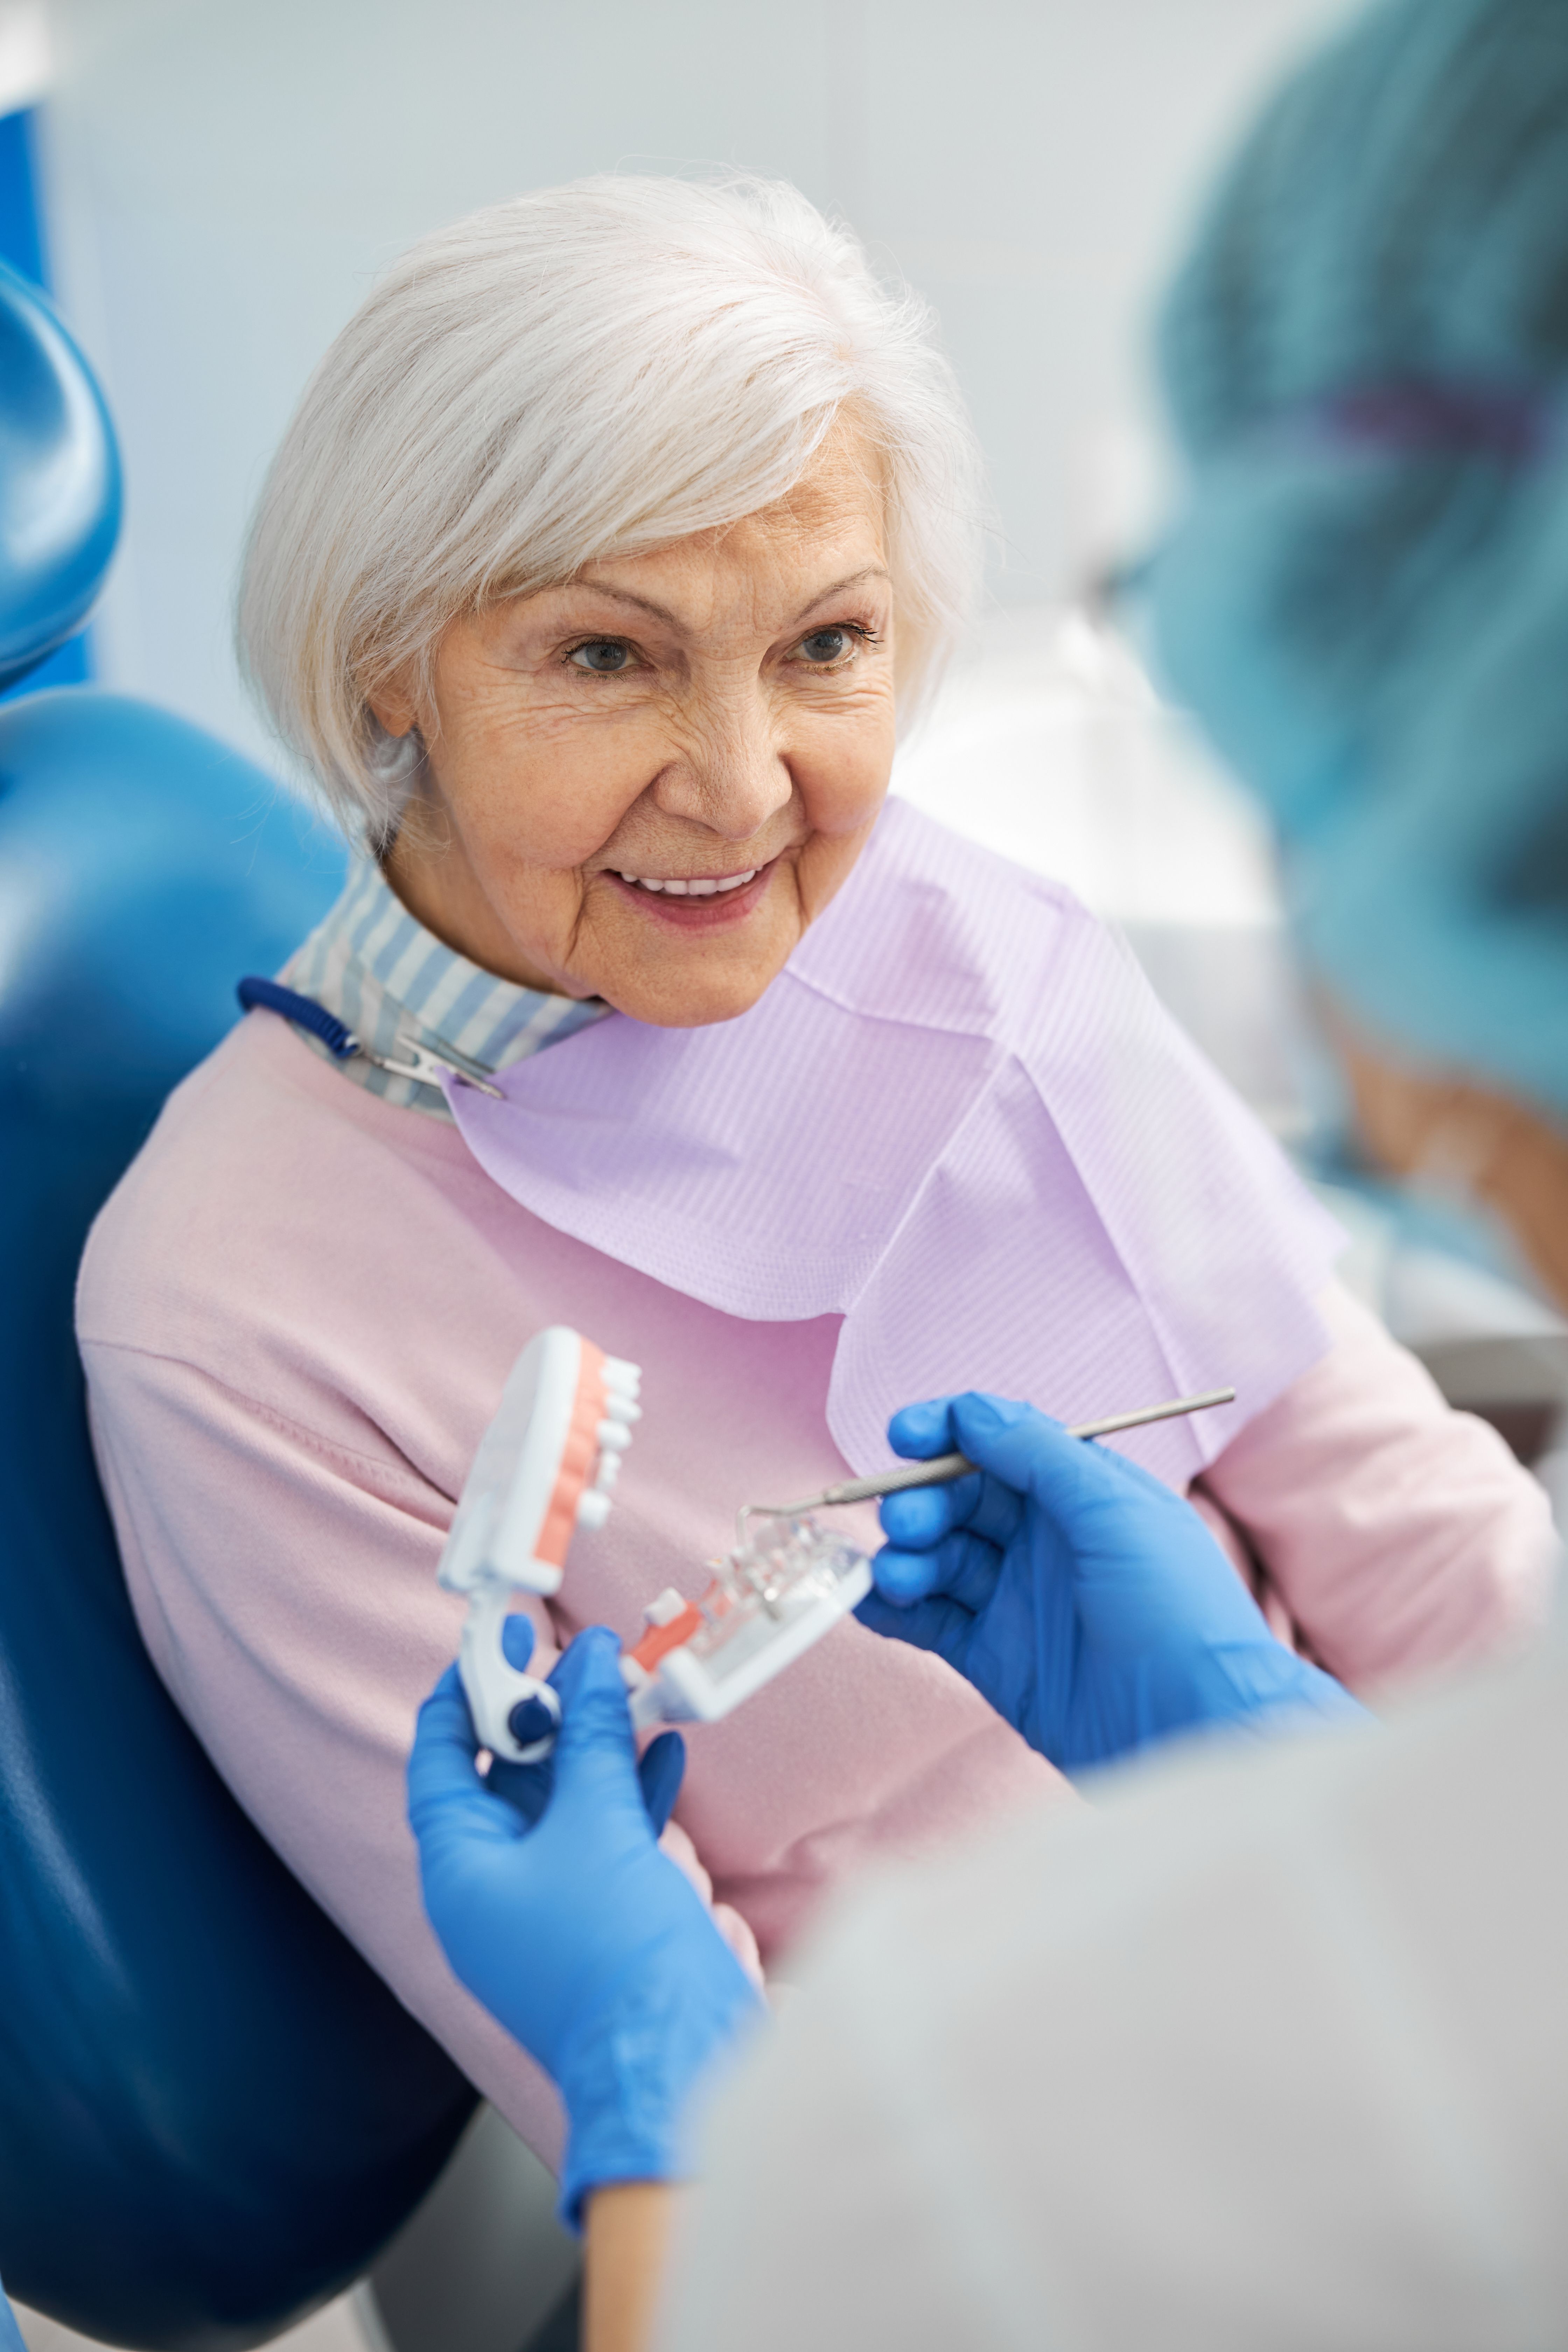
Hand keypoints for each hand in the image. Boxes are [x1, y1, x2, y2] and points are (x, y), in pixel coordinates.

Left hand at [408, 1626, 762, 2226]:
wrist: (672, 2065)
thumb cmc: (613, 1951)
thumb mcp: (599, 1824)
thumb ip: (593, 1737)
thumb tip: (590, 1661)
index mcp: (460, 1872)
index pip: (442, 1761)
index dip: (466, 1693)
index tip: (501, 1638)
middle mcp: (491, 1892)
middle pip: (506, 1779)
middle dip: (547, 1714)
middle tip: (583, 1654)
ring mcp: (546, 1911)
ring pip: (562, 1806)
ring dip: (598, 1746)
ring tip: (632, 1686)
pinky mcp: (598, 1923)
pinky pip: (603, 1840)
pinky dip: (632, 1792)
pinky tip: (667, 1749)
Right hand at [858, 1392, 1365, 1773]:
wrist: (1201, 1728)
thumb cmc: (1179, 1610)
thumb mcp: (1115, 1511)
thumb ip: (1040, 1456)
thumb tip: (973, 1411)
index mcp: (1082, 1494)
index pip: (1001, 1445)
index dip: (948, 1433)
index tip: (903, 1434)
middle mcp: (1048, 1543)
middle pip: (961, 1501)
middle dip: (922, 1501)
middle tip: (904, 1522)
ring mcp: (1020, 1603)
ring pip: (940, 1560)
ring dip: (905, 1556)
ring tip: (898, 1574)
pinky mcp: (999, 1661)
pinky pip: (932, 1622)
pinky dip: (895, 1609)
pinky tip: (871, 1602)